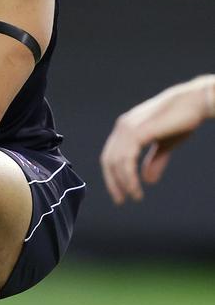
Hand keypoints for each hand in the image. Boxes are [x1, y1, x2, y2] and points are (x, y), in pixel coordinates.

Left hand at [100, 76, 211, 203]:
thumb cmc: (182, 120)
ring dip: (123, 183)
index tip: (120, 193)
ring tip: (134, 196)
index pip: (111, 155)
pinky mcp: (137, 132)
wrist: (195, 103)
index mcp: (126, 127)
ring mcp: (128, 128)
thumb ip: (154, 160)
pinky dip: (128, 177)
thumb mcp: (165, 144)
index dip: (113, 175)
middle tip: (121, 201)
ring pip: (116, 162)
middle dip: (113, 182)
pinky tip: (135, 188)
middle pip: (108, 160)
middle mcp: (123, 126)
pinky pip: (126, 160)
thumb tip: (147, 180)